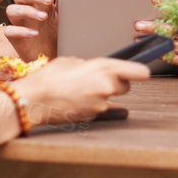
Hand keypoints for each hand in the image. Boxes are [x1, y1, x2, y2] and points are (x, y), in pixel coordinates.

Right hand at [5, 0, 58, 58]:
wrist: (48, 57)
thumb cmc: (54, 35)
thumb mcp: (61, 19)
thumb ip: (62, 5)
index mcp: (38, 3)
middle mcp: (25, 10)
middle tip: (49, 0)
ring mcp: (18, 23)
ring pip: (11, 10)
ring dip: (27, 11)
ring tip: (44, 17)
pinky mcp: (14, 38)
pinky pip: (9, 31)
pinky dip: (21, 31)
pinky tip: (35, 33)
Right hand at [15, 56, 146, 126]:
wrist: (33, 100)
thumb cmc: (49, 77)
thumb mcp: (72, 61)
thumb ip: (90, 65)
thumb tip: (96, 70)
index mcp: (105, 67)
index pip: (138, 72)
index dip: (141, 72)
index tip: (143, 72)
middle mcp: (107, 86)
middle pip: (125, 86)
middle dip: (116, 83)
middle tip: (99, 80)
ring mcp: (101, 104)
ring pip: (111, 99)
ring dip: (101, 95)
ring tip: (80, 90)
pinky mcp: (93, 116)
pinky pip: (100, 109)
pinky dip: (92, 106)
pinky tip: (79, 101)